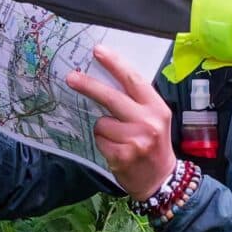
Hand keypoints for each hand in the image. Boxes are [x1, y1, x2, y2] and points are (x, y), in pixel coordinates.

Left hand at [65, 47, 175, 201]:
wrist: (161, 180)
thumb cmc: (154, 145)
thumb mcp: (154, 119)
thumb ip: (136, 101)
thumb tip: (106, 78)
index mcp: (157, 108)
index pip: (134, 80)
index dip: (114, 64)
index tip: (98, 51)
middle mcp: (148, 122)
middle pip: (111, 97)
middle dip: (89, 85)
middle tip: (71, 77)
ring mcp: (136, 140)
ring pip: (102, 123)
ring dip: (103, 129)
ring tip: (118, 139)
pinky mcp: (122, 156)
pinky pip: (100, 140)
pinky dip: (103, 144)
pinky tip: (116, 151)